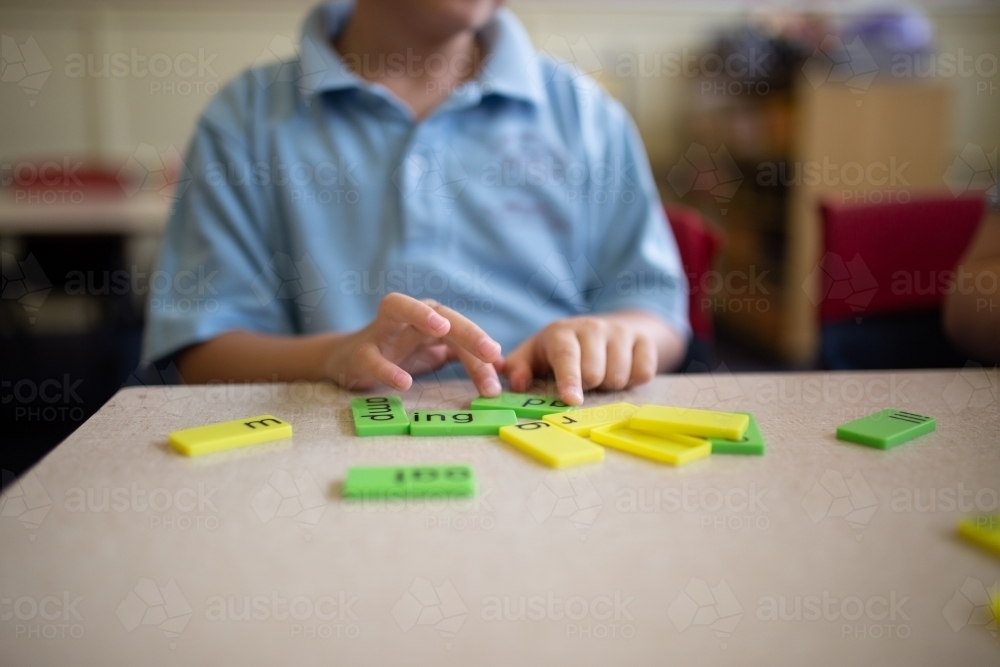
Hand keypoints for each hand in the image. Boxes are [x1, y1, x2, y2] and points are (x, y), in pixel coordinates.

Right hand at [325, 293, 501, 394]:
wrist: (348, 361)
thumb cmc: (399, 354)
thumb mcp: (435, 356)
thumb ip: (466, 359)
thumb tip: (502, 369)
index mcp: (429, 317)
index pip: (460, 328)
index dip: (480, 345)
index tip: (499, 365)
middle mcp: (407, 317)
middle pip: (439, 311)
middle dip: (466, 328)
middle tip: (489, 350)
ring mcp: (380, 331)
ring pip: (395, 307)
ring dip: (419, 313)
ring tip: (442, 328)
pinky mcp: (359, 353)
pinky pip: (371, 357)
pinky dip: (386, 368)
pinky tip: (404, 382)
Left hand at [502, 314, 669, 404]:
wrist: (604, 328)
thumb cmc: (561, 349)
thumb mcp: (535, 355)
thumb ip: (519, 368)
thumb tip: (516, 383)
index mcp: (561, 332)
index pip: (566, 356)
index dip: (569, 380)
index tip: (571, 400)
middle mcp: (592, 327)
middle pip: (595, 372)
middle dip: (589, 387)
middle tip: (585, 382)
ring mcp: (620, 332)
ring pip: (619, 375)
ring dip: (610, 385)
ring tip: (601, 376)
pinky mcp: (644, 340)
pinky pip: (644, 373)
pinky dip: (633, 381)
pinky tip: (621, 372)